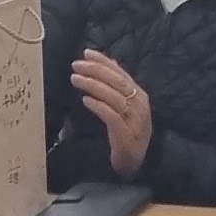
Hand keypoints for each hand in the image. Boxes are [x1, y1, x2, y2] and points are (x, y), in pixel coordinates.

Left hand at [71, 50, 152, 177]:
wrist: (137, 163)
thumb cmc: (128, 133)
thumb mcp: (125, 108)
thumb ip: (116, 89)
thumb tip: (104, 67)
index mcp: (140, 96)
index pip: (121, 73)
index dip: (104, 61)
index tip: (87, 53)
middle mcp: (140, 105)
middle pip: (118, 82)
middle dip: (96, 70)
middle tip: (77, 65)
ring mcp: (134, 120)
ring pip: (114, 97)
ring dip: (93, 85)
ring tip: (76, 79)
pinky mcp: (126, 134)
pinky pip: (112, 116)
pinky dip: (99, 106)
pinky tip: (86, 100)